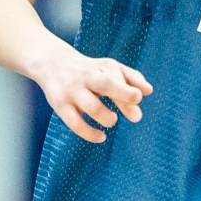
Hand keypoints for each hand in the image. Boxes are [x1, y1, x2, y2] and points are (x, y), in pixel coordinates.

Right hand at [29, 47, 151, 144]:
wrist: (51, 63)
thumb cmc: (89, 69)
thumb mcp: (109, 67)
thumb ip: (131, 77)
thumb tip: (149, 91)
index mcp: (100, 67)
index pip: (117, 77)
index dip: (129, 89)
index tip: (138, 98)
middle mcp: (86, 77)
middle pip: (106, 84)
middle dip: (123, 96)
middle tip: (136, 116)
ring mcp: (72, 92)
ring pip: (92, 107)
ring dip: (107, 118)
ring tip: (112, 119)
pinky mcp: (60, 106)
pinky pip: (75, 124)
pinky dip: (90, 134)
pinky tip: (102, 137)